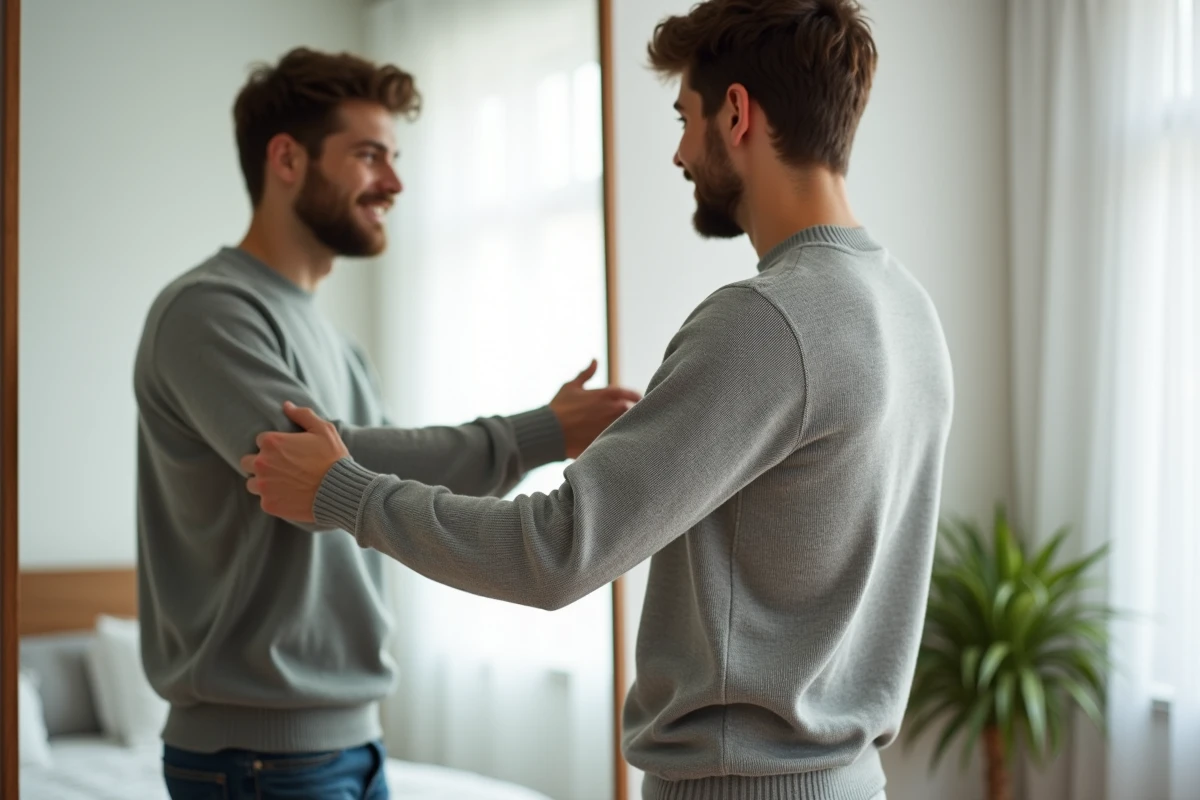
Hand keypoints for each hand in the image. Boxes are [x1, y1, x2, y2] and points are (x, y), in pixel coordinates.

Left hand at [241, 401, 349, 522]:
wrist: (340, 491)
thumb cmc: (333, 459)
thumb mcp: (323, 430)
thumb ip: (302, 415)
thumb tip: (286, 405)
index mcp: (272, 442)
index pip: (260, 440)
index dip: (274, 445)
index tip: (287, 452)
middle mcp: (262, 463)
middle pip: (247, 462)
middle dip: (261, 463)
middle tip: (281, 468)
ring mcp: (263, 486)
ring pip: (252, 483)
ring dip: (263, 482)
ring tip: (284, 484)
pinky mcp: (269, 504)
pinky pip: (264, 501)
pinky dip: (274, 499)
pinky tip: (291, 497)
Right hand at [548, 360, 641, 458]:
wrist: (549, 431)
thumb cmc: (559, 407)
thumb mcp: (571, 386)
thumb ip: (586, 373)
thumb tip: (595, 360)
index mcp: (604, 394)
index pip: (629, 393)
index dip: (636, 396)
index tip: (638, 399)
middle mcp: (610, 409)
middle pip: (630, 409)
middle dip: (632, 411)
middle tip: (632, 414)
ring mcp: (609, 425)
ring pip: (626, 424)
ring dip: (627, 424)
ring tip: (626, 426)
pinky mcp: (604, 440)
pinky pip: (618, 438)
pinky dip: (619, 436)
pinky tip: (616, 439)